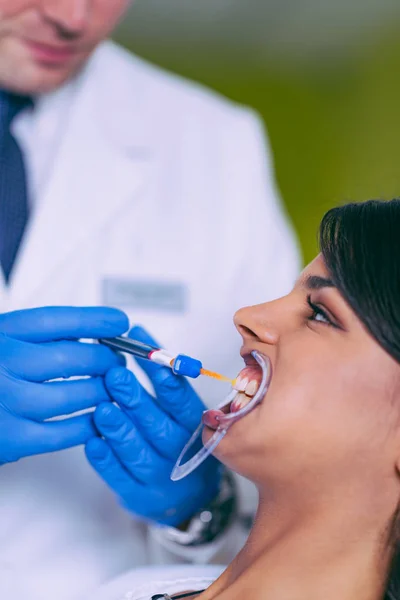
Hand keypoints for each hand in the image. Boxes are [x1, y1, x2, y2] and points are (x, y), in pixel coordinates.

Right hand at [0, 306, 128, 463]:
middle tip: (118, 361)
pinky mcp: (9, 439)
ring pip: (74, 396)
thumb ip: (32, 336)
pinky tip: (99, 419)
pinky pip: (62, 433)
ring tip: (113, 389)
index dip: (95, 320)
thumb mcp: (0, 340)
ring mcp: (6, 401)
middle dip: (105, 358)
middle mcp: (2, 362)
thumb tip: (90, 333)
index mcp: (0, 333)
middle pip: (72, 357)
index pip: (57, 320)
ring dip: (103, 392)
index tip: (120, 322)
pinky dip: (87, 425)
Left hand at [86, 326, 220, 526]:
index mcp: (193, 425)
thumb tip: (138, 334)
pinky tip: (93, 441)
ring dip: (119, 428)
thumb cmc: (181, 439)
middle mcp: (178, 451)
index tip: (150, 357)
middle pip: (157, 424)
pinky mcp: (137, 494)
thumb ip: (162, 376)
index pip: (180, 400)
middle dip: (136, 400)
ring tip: (102, 408)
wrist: (191, 496)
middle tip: (115, 376)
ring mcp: (158, 476)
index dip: (165, 377)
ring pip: (137, 451)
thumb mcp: (183, 409)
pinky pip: (119, 477)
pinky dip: (105, 460)